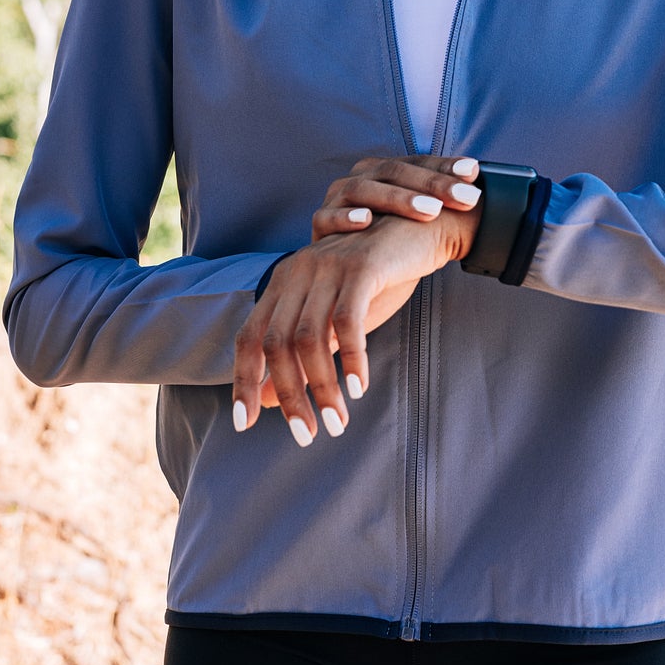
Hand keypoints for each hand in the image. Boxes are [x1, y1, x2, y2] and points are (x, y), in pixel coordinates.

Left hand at [232, 195, 479, 445]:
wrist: (421, 229)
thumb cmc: (377, 279)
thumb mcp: (334, 319)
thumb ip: (302, 354)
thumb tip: (266, 399)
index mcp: (283, 282)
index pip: (249, 336)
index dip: (244, 380)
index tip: (246, 423)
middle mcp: (297, 271)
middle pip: (276, 343)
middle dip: (289, 395)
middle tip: (306, 435)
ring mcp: (327, 266)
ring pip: (310, 338)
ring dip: (322, 386)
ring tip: (337, 422)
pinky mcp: (360, 266)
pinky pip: (348, 320)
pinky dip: (352, 358)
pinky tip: (359, 386)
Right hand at [311, 153, 482, 239]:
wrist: (348, 280)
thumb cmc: (391, 248)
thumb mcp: (418, 226)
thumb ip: (441, 207)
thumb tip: (482, 194)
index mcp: (386, 173)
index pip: (418, 162)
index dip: (445, 167)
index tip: (473, 175)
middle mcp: (361, 179)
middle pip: (394, 171)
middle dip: (432, 183)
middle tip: (462, 197)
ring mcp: (337, 200)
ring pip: (363, 188)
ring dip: (397, 198)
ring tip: (428, 210)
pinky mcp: (319, 225)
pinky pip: (327, 217)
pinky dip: (345, 217)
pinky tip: (365, 221)